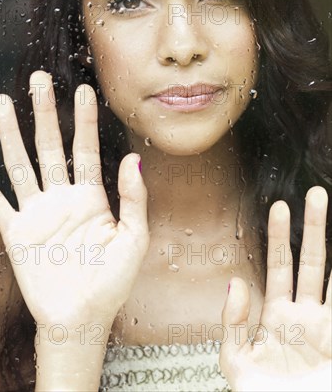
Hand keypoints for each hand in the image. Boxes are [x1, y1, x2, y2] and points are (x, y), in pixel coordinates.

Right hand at [0, 71, 149, 329]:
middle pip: (49, 146)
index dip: (84, 120)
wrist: (82, 318)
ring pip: (20, 164)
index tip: (83, 90)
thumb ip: (134, 198)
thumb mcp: (134, 238)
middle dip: (44, 113)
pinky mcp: (16, 233)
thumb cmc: (112, 281)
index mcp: (91, 197)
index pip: (85, 149)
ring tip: (2, 103)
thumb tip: (134, 158)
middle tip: (39, 79)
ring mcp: (37, 212)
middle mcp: (61, 197)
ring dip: (10, 134)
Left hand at [221, 186, 330, 391]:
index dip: (279, 237)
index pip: (279, 266)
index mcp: (277, 317)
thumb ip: (233, 322)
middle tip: (316, 195)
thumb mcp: (236, 360)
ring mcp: (325, 327)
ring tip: (329, 210)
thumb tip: (235, 282)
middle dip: (313, 228)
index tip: (280, 208)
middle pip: (312, 262)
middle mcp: (305, 316)